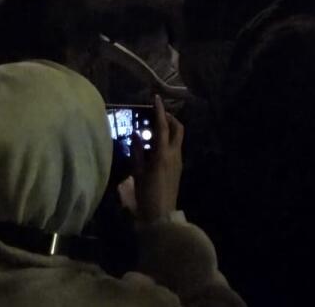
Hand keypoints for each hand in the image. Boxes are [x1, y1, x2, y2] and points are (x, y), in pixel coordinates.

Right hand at [132, 98, 183, 222]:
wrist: (161, 216)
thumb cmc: (146, 195)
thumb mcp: (138, 173)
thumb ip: (137, 152)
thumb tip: (136, 134)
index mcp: (163, 154)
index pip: (163, 126)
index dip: (160, 111)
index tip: (156, 98)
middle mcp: (174, 154)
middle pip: (178, 128)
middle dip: (170, 118)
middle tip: (157, 115)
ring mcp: (178, 161)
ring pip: (178, 138)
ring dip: (169, 129)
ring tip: (154, 130)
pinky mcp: (178, 168)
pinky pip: (175, 148)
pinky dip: (168, 141)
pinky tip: (156, 147)